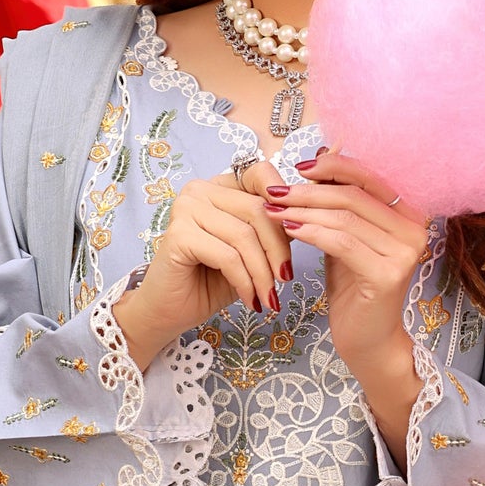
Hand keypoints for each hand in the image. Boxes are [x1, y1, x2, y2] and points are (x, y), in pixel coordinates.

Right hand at [112, 165, 289, 367]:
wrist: (172, 311)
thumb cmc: (213, 280)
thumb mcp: (254, 249)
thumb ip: (275, 226)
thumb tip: (312, 210)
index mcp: (221, 185)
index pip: (262, 174)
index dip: (287, 201)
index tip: (304, 233)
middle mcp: (200, 189)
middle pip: (259, 209)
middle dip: (279, 249)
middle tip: (285, 279)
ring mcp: (186, 208)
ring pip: (245, 236)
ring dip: (262, 272)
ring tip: (269, 296)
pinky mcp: (178, 233)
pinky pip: (227, 256)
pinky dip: (245, 281)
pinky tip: (250, 299)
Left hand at [266, 150, 428, 458]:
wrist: (368, 339)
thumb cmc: (355, 287)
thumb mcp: (347, 236)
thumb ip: (339, 203)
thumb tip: (319, 156)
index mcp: (412, 213)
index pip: (372, 175)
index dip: (335, 165)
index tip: (299, 166)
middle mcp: (416, 229)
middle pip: (355, 194)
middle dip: (309, 190)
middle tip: (275, 191)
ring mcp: (406, 252)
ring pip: (345, 217)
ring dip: (303, 210)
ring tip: (273, 210)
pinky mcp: (389, 274)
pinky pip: (342, 242)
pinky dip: (312, 232)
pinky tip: (289, 230)